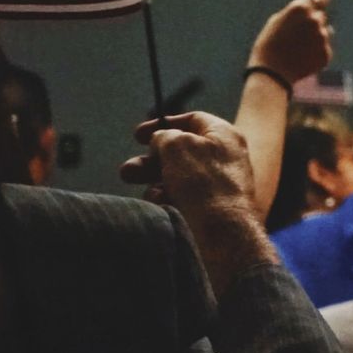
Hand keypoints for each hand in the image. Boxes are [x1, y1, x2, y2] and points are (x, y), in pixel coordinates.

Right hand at [120, 112, 274, 294]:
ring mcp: (217, 184)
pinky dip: (166, 200)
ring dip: (152, 182)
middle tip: (127, 172)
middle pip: (179, 153)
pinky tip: (162, 204)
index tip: (137, 135)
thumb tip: (161, 140)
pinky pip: (180, 199)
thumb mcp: (179, 145)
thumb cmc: (204, 183)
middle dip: (148, 162)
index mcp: (224, 135)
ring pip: (175, 178)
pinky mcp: (209, 208)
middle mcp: (223, 158)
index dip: (163, 124)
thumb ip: (165, 136)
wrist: (224, 231)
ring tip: (139, 195)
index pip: (193, 120)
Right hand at [248, 0, 332, 82]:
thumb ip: (295, 11)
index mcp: (301, 8)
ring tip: (297, 48)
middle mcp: (316, 20)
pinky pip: (324, 48)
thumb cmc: (269, 44)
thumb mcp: (276, 20)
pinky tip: (302, 58)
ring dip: (315, 38)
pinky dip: (316, 52)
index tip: (318, 4)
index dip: (319, 1)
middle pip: (321, 16)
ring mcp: (323, 37)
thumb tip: (309, 3)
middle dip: (313, 22)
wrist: (272, 73)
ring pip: (324, 33)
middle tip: (298, 34)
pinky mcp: (327, 53)